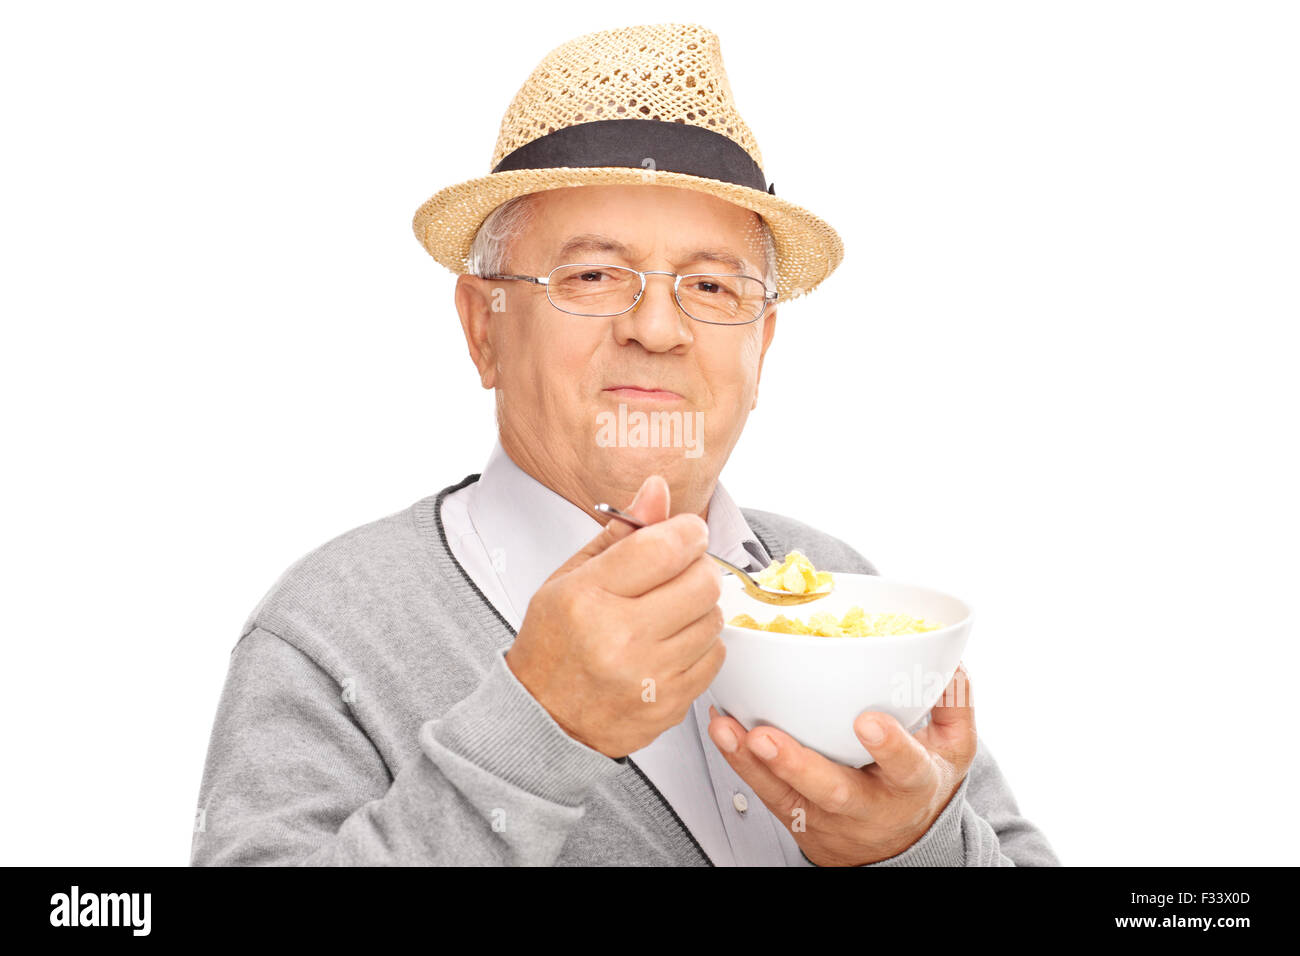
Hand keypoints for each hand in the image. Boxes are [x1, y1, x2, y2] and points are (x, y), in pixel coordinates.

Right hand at [507, 474, 725, 758]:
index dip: (687, 531)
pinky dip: (700, 644)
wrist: (543, 718)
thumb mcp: (570, 578)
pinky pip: (714, 656)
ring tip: (667, 613)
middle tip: (678, 573)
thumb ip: (620, 534)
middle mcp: (620, 637)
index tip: (685, 533)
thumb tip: (657, 490)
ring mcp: (648, 676)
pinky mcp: (670, 705)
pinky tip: (670, 644)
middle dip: (698, 568)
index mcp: (588, 597)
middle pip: (703, 582)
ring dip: (699, 608)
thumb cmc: (554, 644)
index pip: (665, 546)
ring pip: (714, 618)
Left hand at [707, 665, 975, 865]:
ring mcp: (826, 816)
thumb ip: (953, 702)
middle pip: (832, 792)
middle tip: (766, 736)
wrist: (897, 846)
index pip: (905, 768)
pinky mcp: (795, 818)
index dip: (889, 747)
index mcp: (911, 784)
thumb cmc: (918, 782)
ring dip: (752, 763)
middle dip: (796, 765)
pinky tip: (722, 731)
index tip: (868, 721)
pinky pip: (763, 792)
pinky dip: (738, 761)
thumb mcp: (953, 748)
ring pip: (785, 794)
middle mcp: (867, 806)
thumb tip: (948, 657)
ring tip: (728, 730)